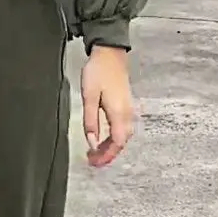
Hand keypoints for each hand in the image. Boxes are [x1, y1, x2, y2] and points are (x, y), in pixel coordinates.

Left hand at [80, 46, 134, 167]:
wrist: (110, 53)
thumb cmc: (98, 72)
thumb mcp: (89, 97)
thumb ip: (91, 122)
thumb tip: (92, 143)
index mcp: (119, 114)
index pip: (116, 143)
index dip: (106, 156)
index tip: (94, 163)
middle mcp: (127, 114)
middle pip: (121, 142)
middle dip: (108, 154)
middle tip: (93, 160)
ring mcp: (128, 109)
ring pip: (123, 135)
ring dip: (110, 146)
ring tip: (96, 151)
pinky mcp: (126, 105)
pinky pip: (123, 127)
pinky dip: (113, 137)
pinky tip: (103, 137)